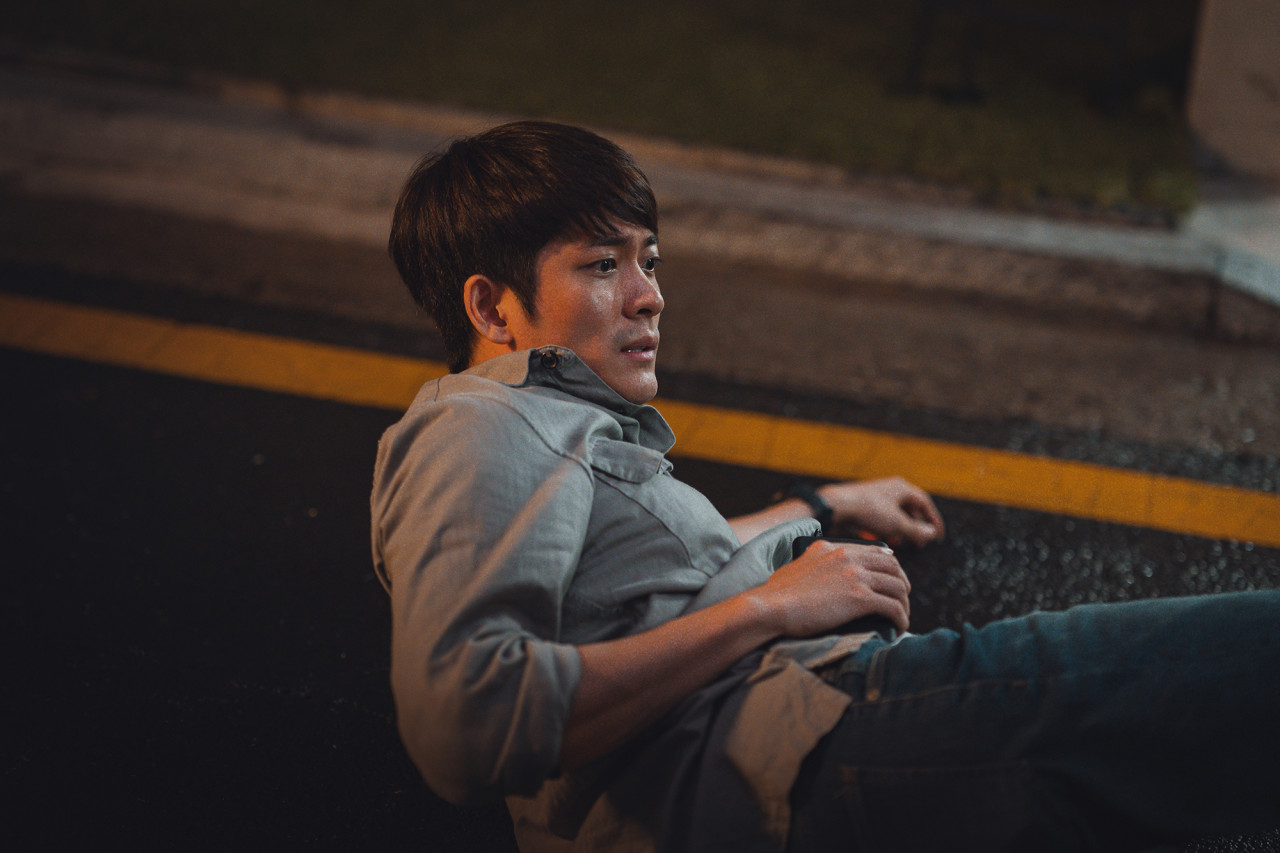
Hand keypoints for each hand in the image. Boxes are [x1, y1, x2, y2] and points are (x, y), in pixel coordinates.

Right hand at [749, 539, 910, 636]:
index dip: (890, 566)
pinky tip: (899, 627)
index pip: (874, 551)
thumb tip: (818, 575)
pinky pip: (892, 607)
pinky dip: (901, 618)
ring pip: (897, 586)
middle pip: (892, 566)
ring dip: (904, 603)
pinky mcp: (858, 598)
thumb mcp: (797, 566)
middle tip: (902, 599)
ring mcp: (854, 576)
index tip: (894, 578)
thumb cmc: (775, 594)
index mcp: (831, 548)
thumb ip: (813, 563)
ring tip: (901, 616)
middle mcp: (847, 557)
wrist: (769, 608)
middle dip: (902, 583)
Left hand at [818, 477, 944, 546]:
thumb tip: (931, 534)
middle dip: (915, 526)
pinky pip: (879, 518)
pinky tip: (882, 540)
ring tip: (900, 543)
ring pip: (893, 515)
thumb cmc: (868, 511)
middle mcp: (889, 489)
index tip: (938, 536)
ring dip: (900, 530)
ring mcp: (874, 496)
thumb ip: (917, 530)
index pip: (924, 503)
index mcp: (901, 488)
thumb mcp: (897, 524)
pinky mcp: (861, 506)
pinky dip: (884, 529)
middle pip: (909, 508)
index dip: (933, 520)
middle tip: (919, 542)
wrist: (835, 507)